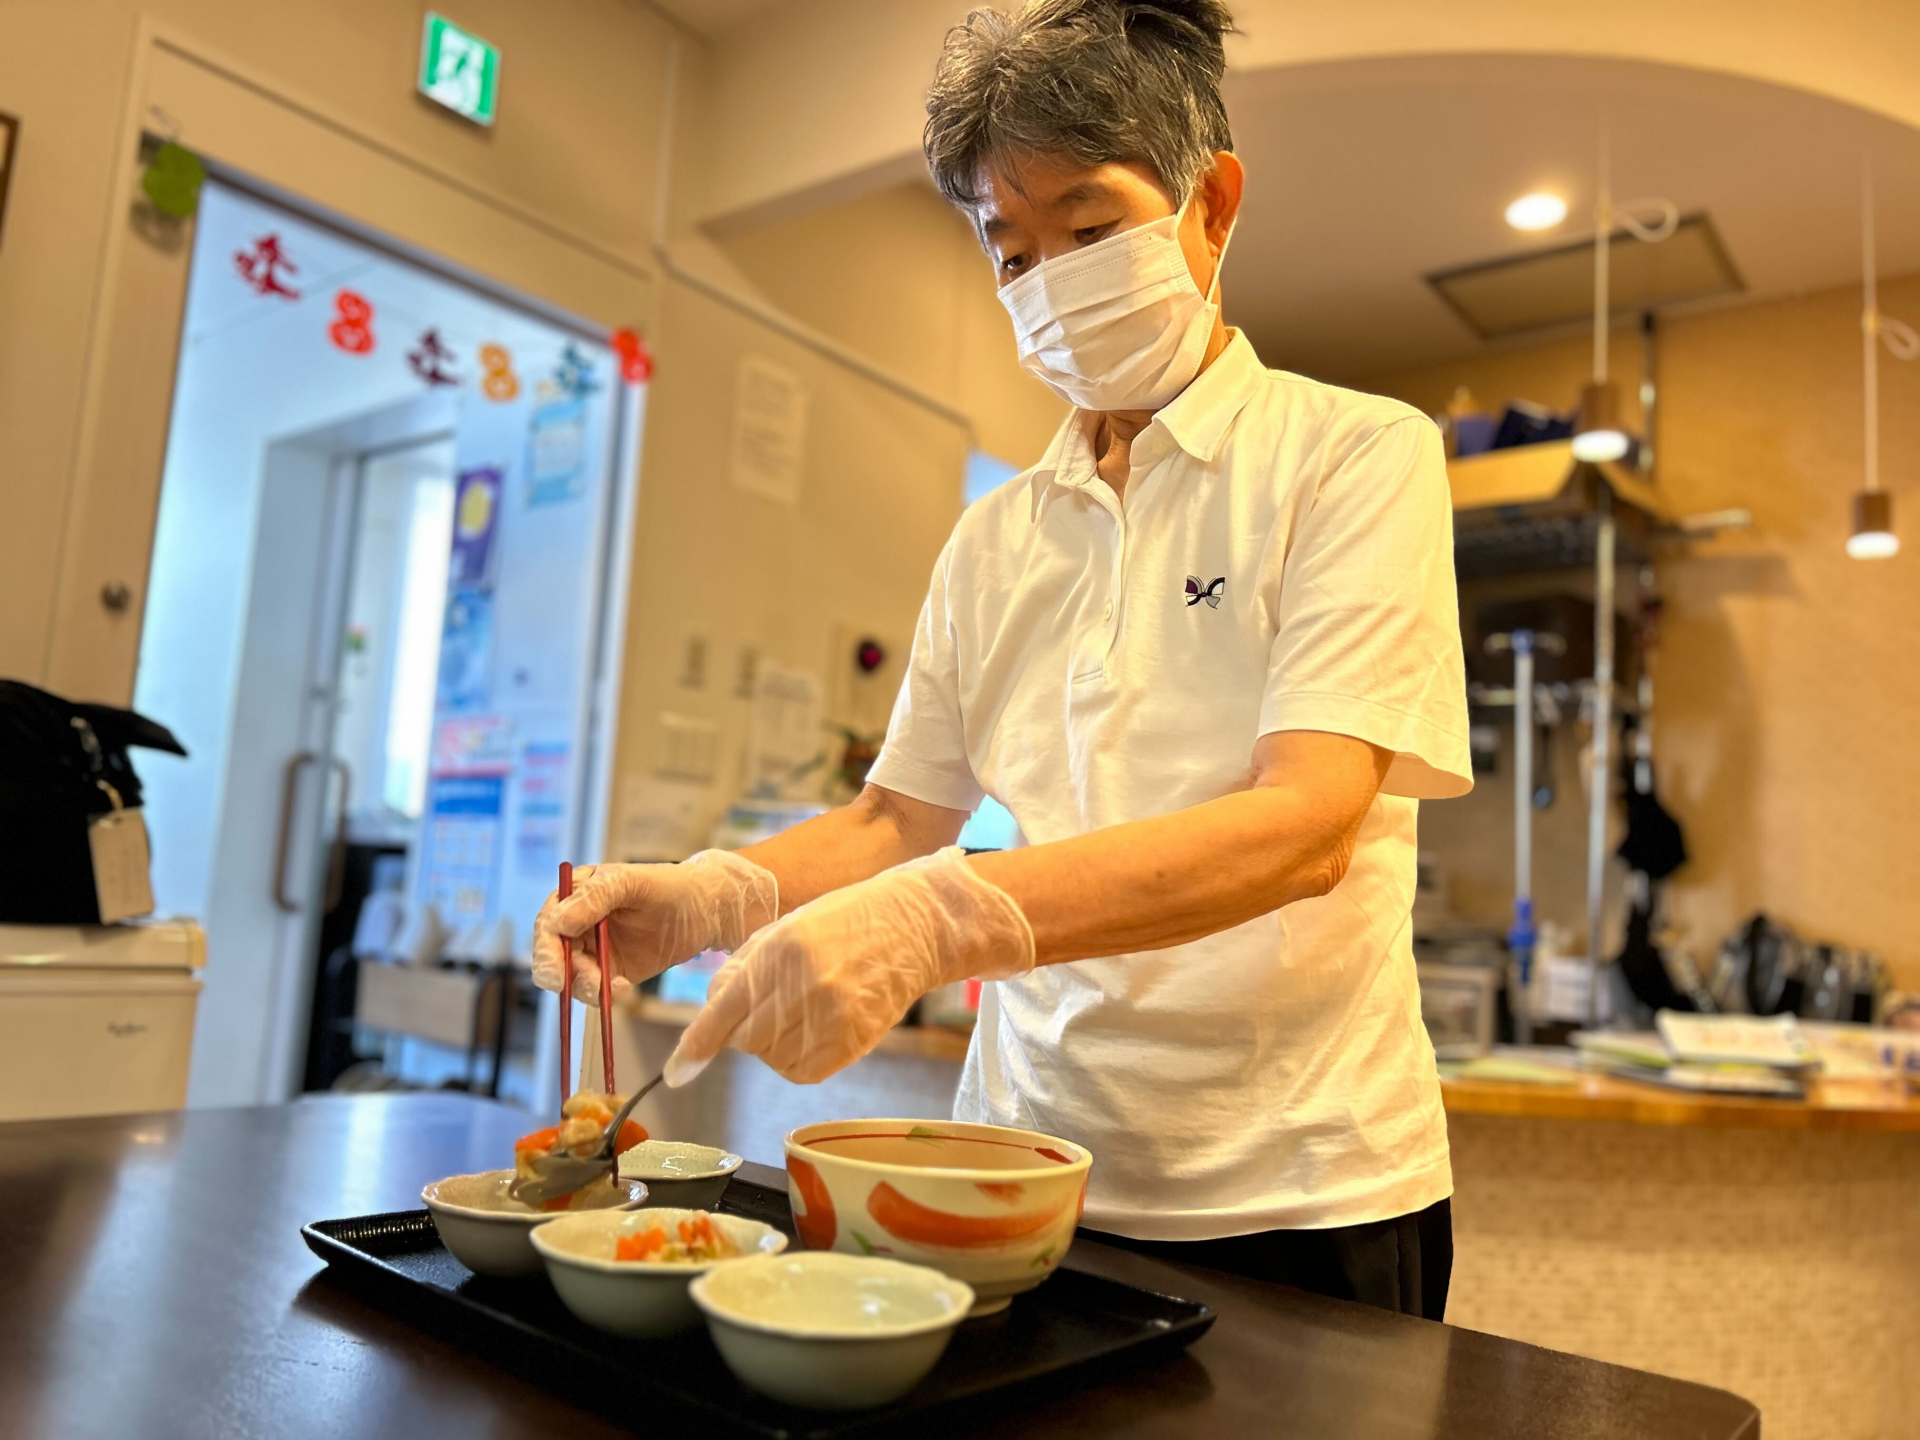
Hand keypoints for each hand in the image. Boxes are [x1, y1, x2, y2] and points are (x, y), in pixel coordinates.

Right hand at [529, 850, 777, 1004]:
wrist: (706, 910)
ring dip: (587, 987)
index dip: (546, 949)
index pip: (548, 924)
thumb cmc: (670, 886)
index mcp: (576, 895)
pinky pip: (595, 990)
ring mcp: (594, 950)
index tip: (557, 971)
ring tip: (617, 986)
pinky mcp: (611, 971)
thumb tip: (558, 923)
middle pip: (552, 956)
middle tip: (586, 984)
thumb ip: (595, 897)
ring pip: (571, 978)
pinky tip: (624, 989)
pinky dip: (603, 995)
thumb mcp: (632, 882)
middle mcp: (579, 924)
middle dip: (563, 975)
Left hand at [663, 847, 1033, 1085]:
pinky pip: (803, 1069)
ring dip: (774, 1044)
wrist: (911, 926)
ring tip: (802, 1011)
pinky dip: (798, 1058)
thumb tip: (708, 1023)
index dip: (698, 1045)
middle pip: (746, 1040)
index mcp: (781, 949)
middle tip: (774, 1004)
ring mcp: (833, 1015)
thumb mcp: (785, 930)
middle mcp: (805, 984)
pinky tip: (815, 1030)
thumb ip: (742, 971)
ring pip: (772, 1058)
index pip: (726, 1010)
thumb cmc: (842, 923)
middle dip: (747, 1028)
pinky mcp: (855, 1040)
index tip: (677, 1072)